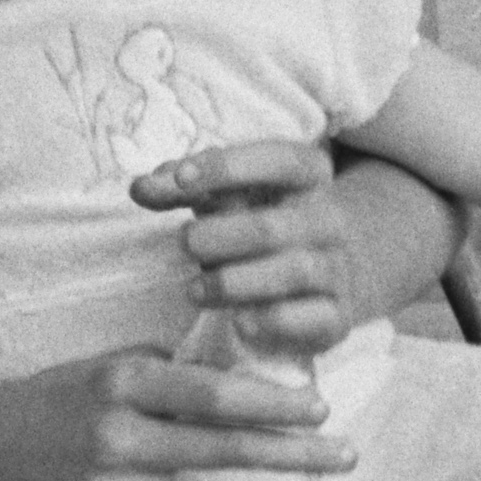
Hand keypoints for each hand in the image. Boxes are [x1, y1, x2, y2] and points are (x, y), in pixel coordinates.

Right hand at [0, 326, 355, 480]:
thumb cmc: (51, 400)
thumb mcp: (104, 366)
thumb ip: (169, 373)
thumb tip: (242, 381)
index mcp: (121, 385)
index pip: (212, 394)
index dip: (270, 404)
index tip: (318, 409)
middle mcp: (115, 439)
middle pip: (221, 452)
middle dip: (294, 458)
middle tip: (348, 458)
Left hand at [132, 135, 368, 367]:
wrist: (330, 269)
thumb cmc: (260, 221)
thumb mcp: (224, 193)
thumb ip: (182, 186)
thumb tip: (141, 188)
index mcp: (309, 175)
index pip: (278, 159)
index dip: (227, 168)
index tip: (180, 180)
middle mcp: (331, 218)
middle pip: (274, 226)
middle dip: (219, 237)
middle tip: (185, 244)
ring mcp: (339, 267)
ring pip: (292, 272)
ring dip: (234, 283)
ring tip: (194, 289)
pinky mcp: (339, 315)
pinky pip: (313, 319)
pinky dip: (273, 321)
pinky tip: (240, 321)